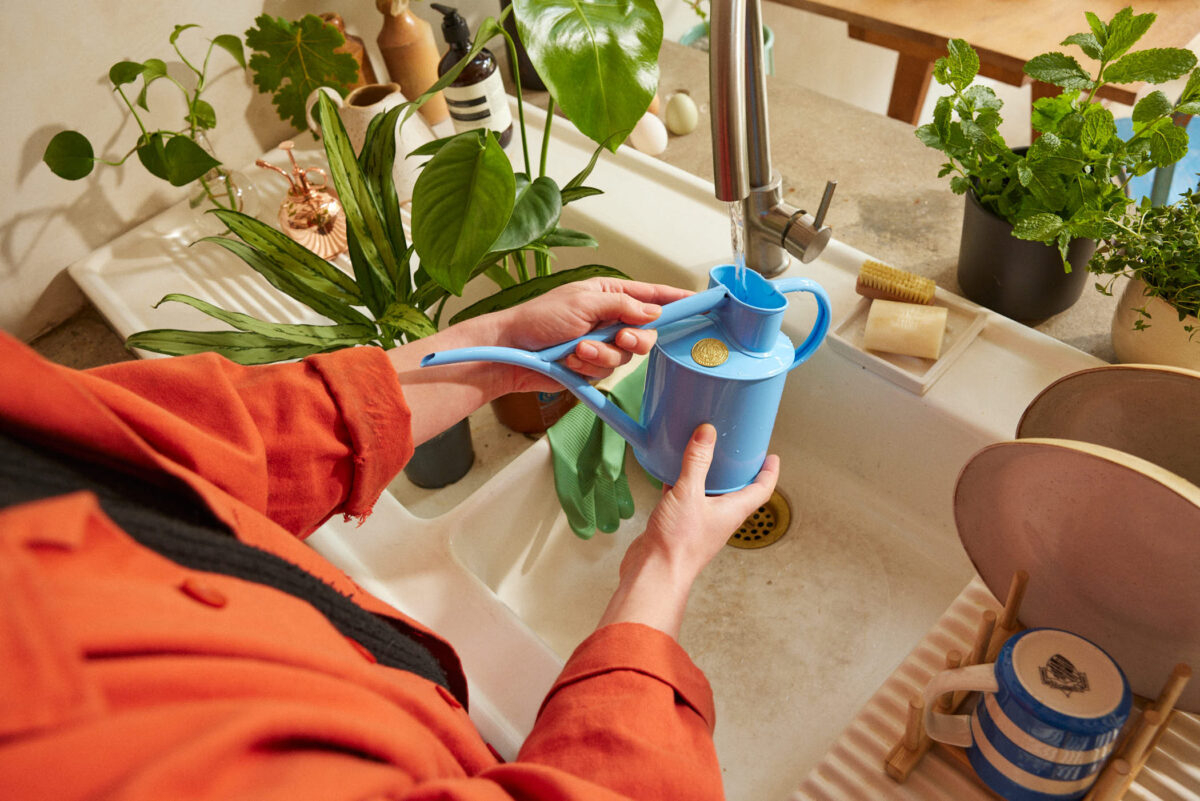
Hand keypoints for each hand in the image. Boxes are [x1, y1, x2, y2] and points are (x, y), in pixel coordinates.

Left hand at [489, 277, 691, 391]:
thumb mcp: (583, 303)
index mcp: (608, 295)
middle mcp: (609, 319)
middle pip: (646, 333)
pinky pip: (606, 371)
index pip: (650, 295)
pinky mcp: (592, 367)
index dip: (675, 299)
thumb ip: (622, 306)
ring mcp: (602, 344)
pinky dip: (589, 367)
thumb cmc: (537, 320)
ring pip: (627, 357)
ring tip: (578, 349)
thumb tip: (652, 311)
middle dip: (634, 339)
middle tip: (620, 338)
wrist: (512, 351)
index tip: (699, 300)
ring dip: (602, 355)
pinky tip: (570, 361)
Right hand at [598, 424, 779, 637]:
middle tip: (738, 451)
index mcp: (733, 511)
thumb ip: (697, 462)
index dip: (770, 472)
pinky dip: (683, 484)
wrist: (654, 572)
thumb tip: (707, 433)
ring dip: (711, 476)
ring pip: (711, 495)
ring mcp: (700, 522)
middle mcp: (720, 517)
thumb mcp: (689, 494)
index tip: (772, 457)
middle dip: (740, 471)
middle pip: (738, 491)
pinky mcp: (680, 525)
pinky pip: (686, 499)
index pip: (762, 490)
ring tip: (707, 455)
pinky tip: (671, 472)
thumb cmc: (678, 544)